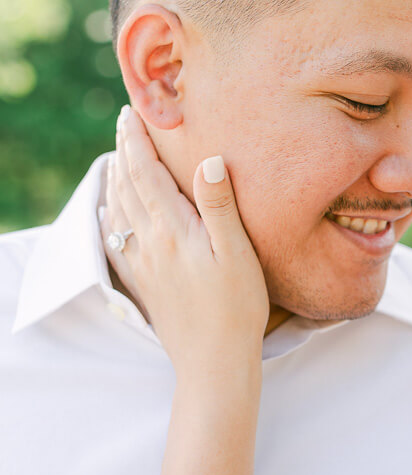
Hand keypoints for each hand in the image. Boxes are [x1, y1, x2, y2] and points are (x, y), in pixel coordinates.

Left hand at [101, 106, 269, 380]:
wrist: (213, 363)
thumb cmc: (236, 308)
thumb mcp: (237, 253)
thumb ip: (219, 205)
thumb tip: (208, 159)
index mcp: (172, 230)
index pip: (146, 173)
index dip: (138, 140)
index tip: (133, 111)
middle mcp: (149, 243)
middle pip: (127, 185)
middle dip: (125, 150)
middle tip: (125, 122)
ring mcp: (142, 264)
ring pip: (119, 209)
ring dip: (116, 177)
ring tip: (118, 155)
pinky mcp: (142, 284)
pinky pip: (115, 240)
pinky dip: (110, 215)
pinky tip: (109, 210)